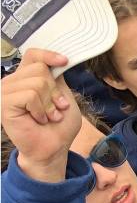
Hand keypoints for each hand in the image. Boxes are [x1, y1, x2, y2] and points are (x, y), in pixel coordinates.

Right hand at [0, 49, 78, 180]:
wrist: (53, 148)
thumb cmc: (58, 125)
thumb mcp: (63, 96)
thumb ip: (56, 77)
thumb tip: (58, 58)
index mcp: (26, 78)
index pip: (33, 55)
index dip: (49, 55)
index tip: (64, 61)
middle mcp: (13, 82)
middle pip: (40, 69)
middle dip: (55, 91)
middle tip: (55, 108)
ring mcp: (6, 91)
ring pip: (37, 83)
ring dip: (49, 104)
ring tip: (49, 116)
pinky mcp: (4, 103)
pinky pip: (30, 96)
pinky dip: (41, 109)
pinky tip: (39, 120)